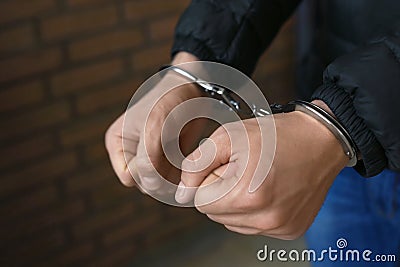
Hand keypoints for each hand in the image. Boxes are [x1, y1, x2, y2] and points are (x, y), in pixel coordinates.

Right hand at [105, 52, 206, 192]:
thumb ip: (148, 158)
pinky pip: (171, 179)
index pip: (128, 176)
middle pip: (144, 183)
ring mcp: (149, 158)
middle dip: (162, 177)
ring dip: (173, 177)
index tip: (163, 156)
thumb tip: (148, 187)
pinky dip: (181, 175)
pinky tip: (188, 160)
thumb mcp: (155, 127)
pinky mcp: (167, 160)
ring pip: (159, 184)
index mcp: (118, 143)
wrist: (191, 89)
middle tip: (180, 159)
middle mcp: (131, 153)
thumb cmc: (169, 100)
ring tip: (184, 156)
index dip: (146, 173)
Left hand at [176, 108, 347, 238]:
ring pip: (233, 222)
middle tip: (243, 169)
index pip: (200, 201)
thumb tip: (181, 194)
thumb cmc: (276, 135)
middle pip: (215, 214)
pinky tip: (269, 189)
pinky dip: (255, 210)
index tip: (226, 165)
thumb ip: (196, 165)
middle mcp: (266, 219)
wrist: (320, 140)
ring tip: (257, 178)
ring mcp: (280, 228)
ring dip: (236, 202)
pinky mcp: (290, 230)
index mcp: (248, 196)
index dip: (208, 179)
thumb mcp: (228, 137)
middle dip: (221, 190)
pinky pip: (254, 226)